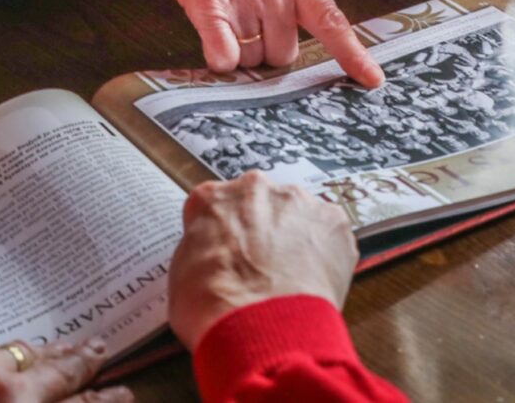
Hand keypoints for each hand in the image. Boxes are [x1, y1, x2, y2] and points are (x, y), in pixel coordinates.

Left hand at [0, 337, 125, 402]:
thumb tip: (43, 402)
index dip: (107, 399)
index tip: (125, 393)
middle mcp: (5, 386)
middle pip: (59, 368)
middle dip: (86, 360)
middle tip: (103, 350)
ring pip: (24, 350)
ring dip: (45, 353)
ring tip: (64, 347)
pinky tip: (2, 352)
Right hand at [155, 0, 383, 86]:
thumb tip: (294, 42)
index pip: (331, 20)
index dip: (352, 54)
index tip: (372, 80)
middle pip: (283, 54)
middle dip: (266, 49)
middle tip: (246, 24)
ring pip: (252, 59)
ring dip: (239, 52)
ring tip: (224, 18)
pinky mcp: (208, 1)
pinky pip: (224, 55)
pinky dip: (221, 58)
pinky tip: (214, 41)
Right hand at [167, 172, 356, 348]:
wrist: (260, 326)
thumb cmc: (214, 309)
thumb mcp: (181, 278)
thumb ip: (200, 251)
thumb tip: (214, 257)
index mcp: (212, 199)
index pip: (215, 208)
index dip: (223, 235)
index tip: (229, 255)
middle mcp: (255, 189)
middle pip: (260, 204)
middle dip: (262, 230)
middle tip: (262, 268)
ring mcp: (298, 201)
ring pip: (297, 215)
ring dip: (295, 238)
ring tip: (291, 279)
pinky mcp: (333, 220)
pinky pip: (329, 232)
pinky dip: (324, 253)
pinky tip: (313, 281)